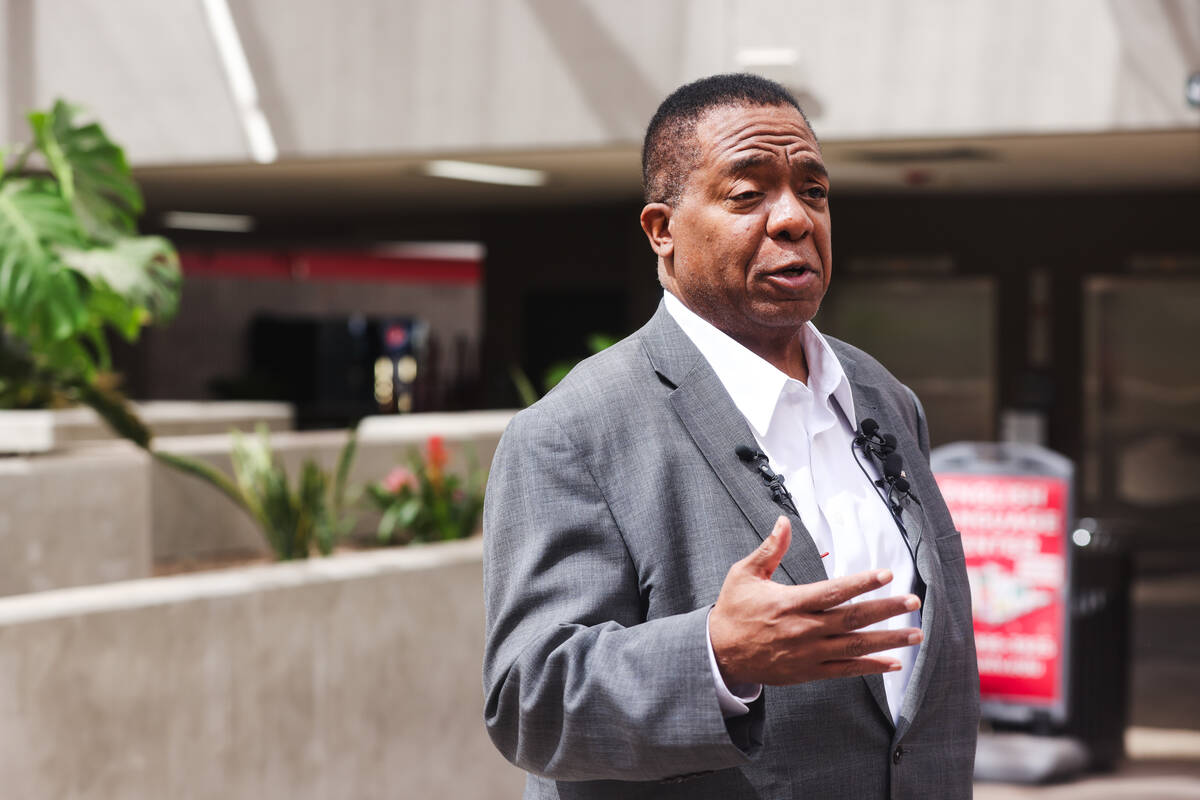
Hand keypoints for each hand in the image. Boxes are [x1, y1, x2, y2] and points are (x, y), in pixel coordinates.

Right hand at [709, 516, 921, 685]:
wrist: (720, 653)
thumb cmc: (733, 610)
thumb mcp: (744, 574)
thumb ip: (770, 549)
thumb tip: (784, 521)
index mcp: (790, 602)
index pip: (833, 592)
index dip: (861, 583)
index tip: (886, 574)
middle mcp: (803, 629)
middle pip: (852, 619)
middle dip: (886, 610)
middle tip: (913, 601)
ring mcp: (808, 653)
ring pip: (855, 646)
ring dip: (888, 640)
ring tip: (916, 634)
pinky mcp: (809, 671)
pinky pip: (845, 670)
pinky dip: (870, 667)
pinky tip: (893, 662)